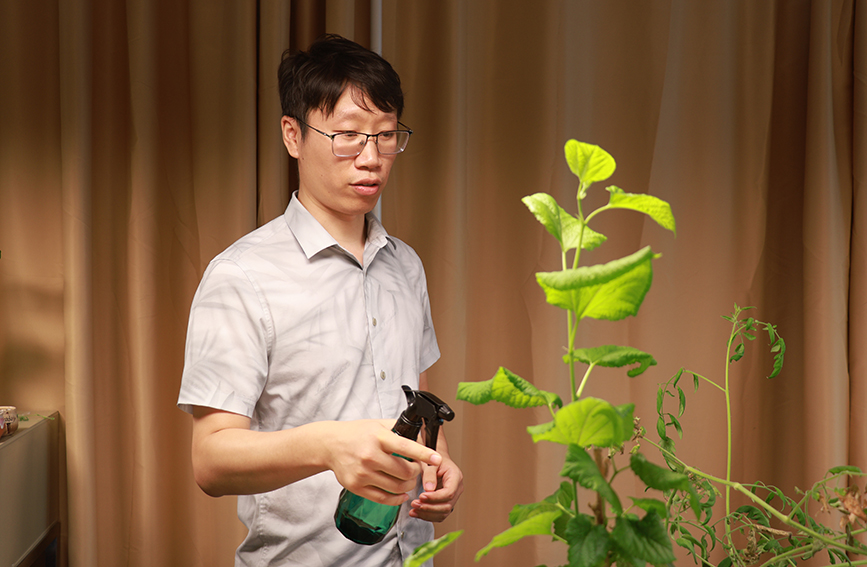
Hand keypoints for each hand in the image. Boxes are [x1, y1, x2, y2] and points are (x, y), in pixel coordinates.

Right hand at [327, 420, 441, 506]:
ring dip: (408, 485)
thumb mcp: (378, 424)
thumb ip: (399, 429)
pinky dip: (397, 499)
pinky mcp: (357, 487)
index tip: (437, 459)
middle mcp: (370, 455)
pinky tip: (402, 494)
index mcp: (377, 437)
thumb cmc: (357, 433)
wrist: (330, 444)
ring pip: (396, 487)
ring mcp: (363, 473)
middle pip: (404, 471)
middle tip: (417, 468)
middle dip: (416, 471)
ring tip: (409, 479)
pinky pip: (383, 498)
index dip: (423, 453)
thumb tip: (421, 436)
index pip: (405, 447)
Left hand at [409, 453, 462, 521]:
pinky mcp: (445, 503)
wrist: (434, 461)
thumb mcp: (430, 463)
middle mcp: (457, 489)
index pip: (449, 493)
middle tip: (415, 504)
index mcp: (456, 477)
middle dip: (429, 508)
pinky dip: (427, 516)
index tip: (421, 496)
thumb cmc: (433, 460)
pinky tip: (416, 513)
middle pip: (447, 506)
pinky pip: (439, 514)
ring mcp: (452, 497)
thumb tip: (428, 489)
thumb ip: (429, 475)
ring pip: (443, 513)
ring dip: (427, 514)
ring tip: (413, 510)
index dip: (435, 498)